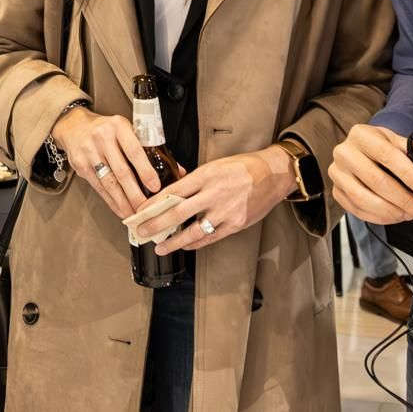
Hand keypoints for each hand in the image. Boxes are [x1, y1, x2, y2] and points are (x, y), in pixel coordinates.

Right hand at [51, 106, 160, 218]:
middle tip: (147, 209)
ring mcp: (89, 152)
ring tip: (135, 214)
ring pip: (109, 182)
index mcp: (118, 126)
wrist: (74, 126)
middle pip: (121, 171)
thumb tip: (178, 171)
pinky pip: (99, 187)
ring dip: (123, 202)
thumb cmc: (107, 130)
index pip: (134, 151)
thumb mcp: (127, 130)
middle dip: (135, 194)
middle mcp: (102, 138)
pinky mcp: (81, 165)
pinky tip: (121, 209)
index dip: (145, 171)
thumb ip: (150, 148)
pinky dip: (111, 201)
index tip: (155, 187)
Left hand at [136, 148, 294, 253]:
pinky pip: (211, 237)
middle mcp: (213, 194)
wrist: (272, 175)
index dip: (153, 204)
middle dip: (156, 224)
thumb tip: (174, 187)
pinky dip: (195, 243)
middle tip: (141, 232)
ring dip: (173, 241)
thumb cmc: (242, 167)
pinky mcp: (236, 224)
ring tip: (160, 247)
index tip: (140, 211)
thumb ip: (195, 178)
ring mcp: (225, 211)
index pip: (173, 191)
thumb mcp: (215, 165)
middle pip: (177, 213)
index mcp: (205, 176)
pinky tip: (185, 245)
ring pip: (193, 231)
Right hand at [330, 124, 412, 224]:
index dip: (407, 174)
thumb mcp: (401, 144)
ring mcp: (337, 173)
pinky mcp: (336, 191)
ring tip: (409, 214)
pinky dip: (378, 217)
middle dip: (404, 199)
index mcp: (361, 135)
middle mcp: (344, 152)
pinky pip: (356, 209)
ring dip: (391, 211)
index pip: (386, 155)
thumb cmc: (381, 148)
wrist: (360, 151)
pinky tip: (394, 216)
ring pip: (363, 198)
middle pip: (376, 180)